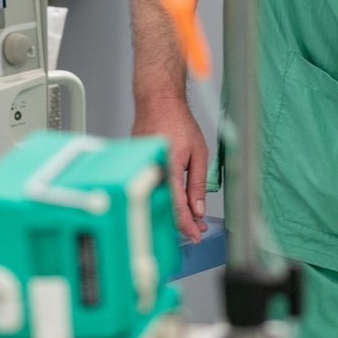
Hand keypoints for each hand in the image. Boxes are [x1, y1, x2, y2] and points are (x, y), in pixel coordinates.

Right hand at [133, 98, 209, 242]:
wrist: (157, 102)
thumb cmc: (177, 121)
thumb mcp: (198, 153)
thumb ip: (197, 183)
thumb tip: (198, 208)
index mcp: (169, 168)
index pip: (176, 206)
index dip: (187, 225)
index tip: (196, 235)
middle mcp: (152, 171)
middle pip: (165, 208)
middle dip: (183, 221)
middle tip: (198, 227)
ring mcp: (142, 169)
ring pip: (158, 200)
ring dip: (174, 211)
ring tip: (191, 216)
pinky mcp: (139, 167)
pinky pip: (152, 188)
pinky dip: (165, 198)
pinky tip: (177, 202)